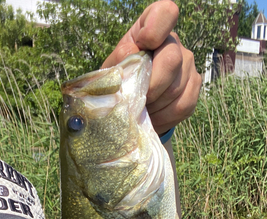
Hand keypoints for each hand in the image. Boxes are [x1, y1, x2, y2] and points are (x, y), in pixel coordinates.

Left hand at [102, 0, 201, 134]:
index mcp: (151, 29)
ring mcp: (188, 64)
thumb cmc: (120, 80)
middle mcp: (174, 43)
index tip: (142, 44)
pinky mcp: (194, 87)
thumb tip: (130, 55)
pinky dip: (164, 117)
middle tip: (136, 99)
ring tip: (141, 110)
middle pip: (171, 60)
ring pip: (176, 88)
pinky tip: (153, 117)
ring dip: (154, 106)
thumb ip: (119, 61)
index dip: (155, 29)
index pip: (165, 13)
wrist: (131, 103)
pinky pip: (183, 105)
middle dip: (150, 86)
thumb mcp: (112, 68)